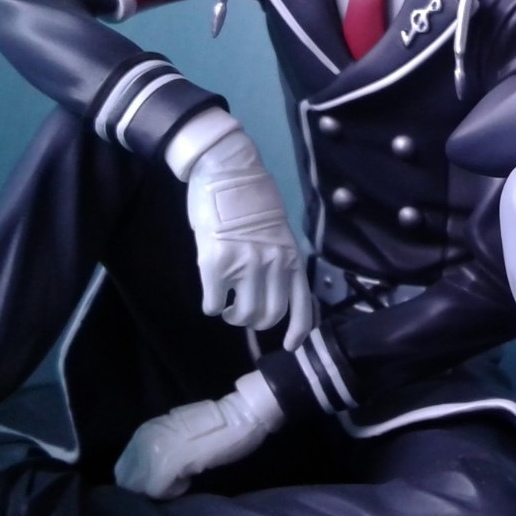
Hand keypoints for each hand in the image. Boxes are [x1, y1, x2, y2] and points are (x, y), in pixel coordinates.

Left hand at [114, 372, 285, 498]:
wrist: (240, 417)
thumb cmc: (217, 427)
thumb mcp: (179, 434)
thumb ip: (162, 448)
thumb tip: (150, 471)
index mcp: (144, 432)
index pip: (124, 468)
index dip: (142, 479)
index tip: (166, 478)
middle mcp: (143, 439)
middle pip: (128, 480)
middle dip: (147, 487)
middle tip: (172, 483)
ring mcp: (153, 451)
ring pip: (140, 486)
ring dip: (159, 489)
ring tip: (182, 480)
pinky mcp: (167, 463)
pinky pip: (156, 490)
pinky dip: (171, 492)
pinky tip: (189, 481)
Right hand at [183, 127, 313, 348]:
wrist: (226, 169)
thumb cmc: (249, 197)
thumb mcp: (277, 231)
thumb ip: (278, 259)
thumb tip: (270, 290)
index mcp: (292, 256)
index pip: (303, 305)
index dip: (298, 332)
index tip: (289, 346)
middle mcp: (274, 265)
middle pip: (268, 316)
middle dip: (253, 320)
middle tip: (240, 311)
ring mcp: (245, 265)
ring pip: (243, 314)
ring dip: (232, 315)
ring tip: (226, 305)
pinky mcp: (216, 264)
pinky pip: (214, 303)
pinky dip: (212, 305)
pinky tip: (211, 295)